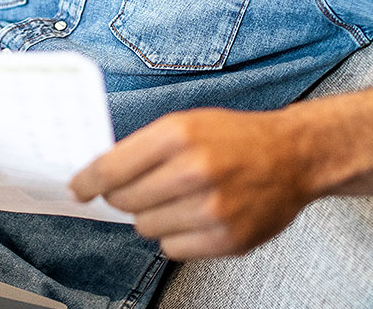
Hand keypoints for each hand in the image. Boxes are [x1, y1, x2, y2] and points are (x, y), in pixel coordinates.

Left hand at [69, 107, 310, 259]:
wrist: (293, 157)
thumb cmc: (236, 138)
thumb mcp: (186, 123)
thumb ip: (143, 148)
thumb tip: (100, 176)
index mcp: (178, 134)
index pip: (112, 168)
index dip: (88, 181)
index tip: (79, 188)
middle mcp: (194, 170)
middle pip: (125, 201)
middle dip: (123, 197)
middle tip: (138, 189)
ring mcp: (212, 208)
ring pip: (146, 228)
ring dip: (152, 216)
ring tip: (177, 199)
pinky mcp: (227, 239)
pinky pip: (172, 249)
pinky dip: (175, 236)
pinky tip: (193, 217)